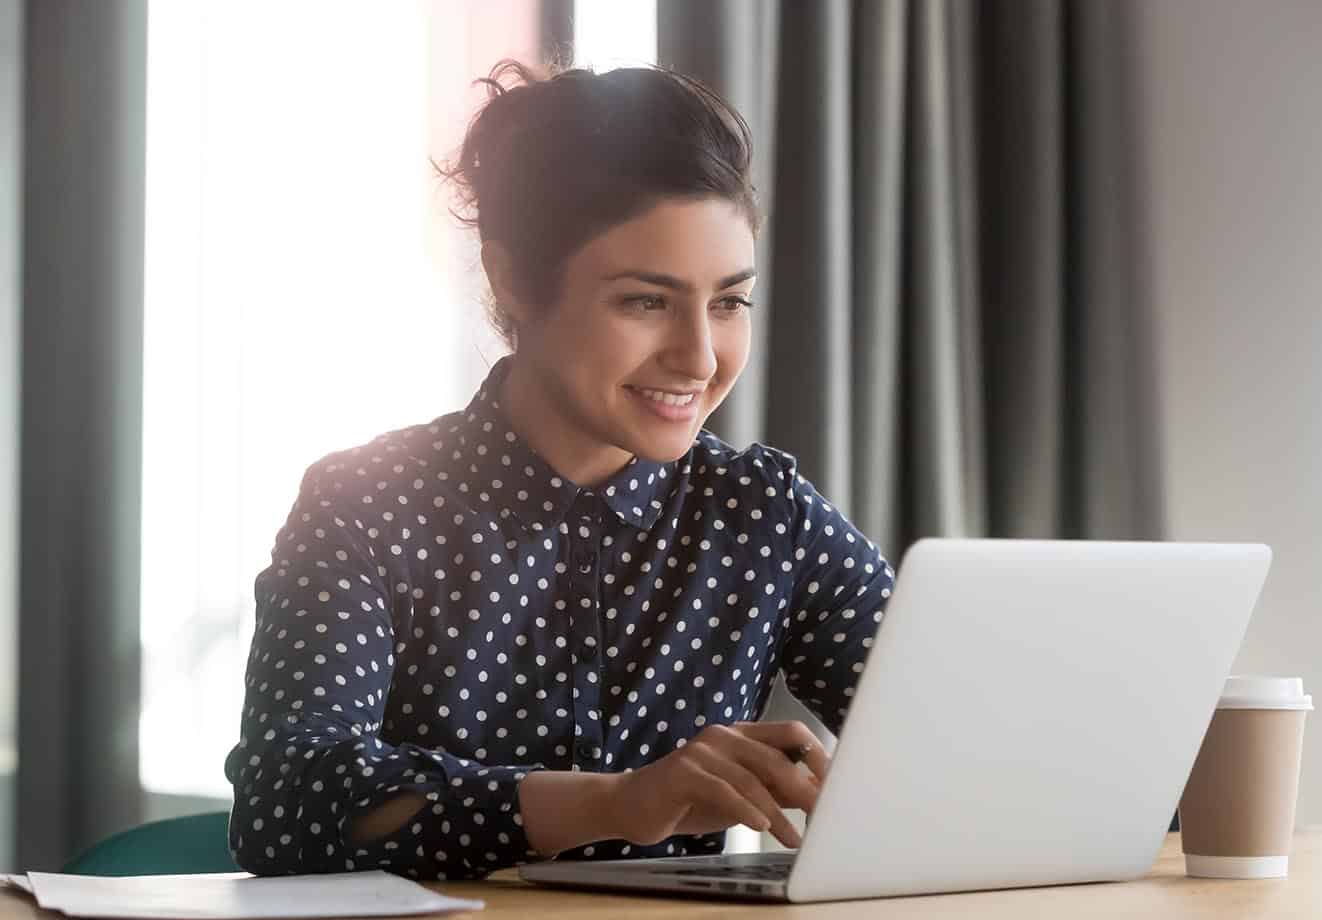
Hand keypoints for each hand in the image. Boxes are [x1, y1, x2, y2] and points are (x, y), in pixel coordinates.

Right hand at [607, 721, 828, 849]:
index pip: (791, 733)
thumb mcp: (737, 795)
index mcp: (740, 735)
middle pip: (777, 756)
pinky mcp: (683, 772)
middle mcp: (724, 736)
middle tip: (824, 815)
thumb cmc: (687, 800)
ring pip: (753, 780)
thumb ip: (770, 789)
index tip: (837, 786)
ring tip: (794, 839)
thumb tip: (813, 795)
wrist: (630, 805)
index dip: (818, 757)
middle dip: (806, 788)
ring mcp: (702, 751)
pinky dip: (746, 810)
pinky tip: (761, 826)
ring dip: (778, 814)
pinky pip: (724, 790)